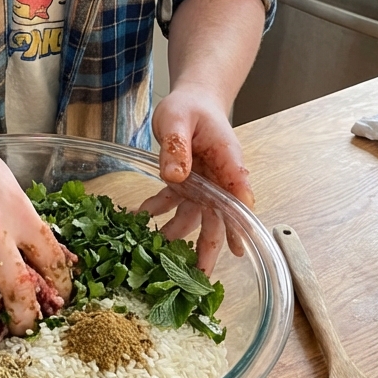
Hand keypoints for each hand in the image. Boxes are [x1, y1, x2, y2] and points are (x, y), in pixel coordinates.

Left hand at [139, 84, 252, 275]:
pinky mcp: (185, 185)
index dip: (239, 222)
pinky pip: (172, 205)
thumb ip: (176, 145)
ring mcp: (203, 185)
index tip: (238, 248)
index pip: (239, 194)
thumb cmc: (191, 107)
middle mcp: (219, 179)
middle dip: (210, 248)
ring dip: (177, 236)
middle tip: (199, 277)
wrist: (192, 100)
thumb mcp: (178, 119)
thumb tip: (175, 176)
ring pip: (195, 219)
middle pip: (220, 218)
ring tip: (156, 256)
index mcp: (227, 161)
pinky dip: (156, 213)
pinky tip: (138, 219)